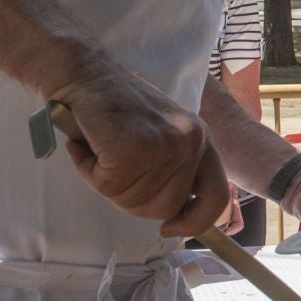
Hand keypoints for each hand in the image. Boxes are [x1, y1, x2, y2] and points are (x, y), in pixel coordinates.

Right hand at [51, 70, 227, 237]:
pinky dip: (88, 171)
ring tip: (100, 148)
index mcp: (201, 140)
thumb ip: (172, 169)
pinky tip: (87, 145)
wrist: (84, 71)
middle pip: (166, 207)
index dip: (195, 222)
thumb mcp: (160, 134)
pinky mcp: (133, 149)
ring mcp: (164, 146)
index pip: (217, 197)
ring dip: (105, 182)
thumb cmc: (114, 105)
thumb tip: (172, 215)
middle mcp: (191, 143)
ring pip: (132, 200)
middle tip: (112, 169)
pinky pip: (107, 186)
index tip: (169, 228)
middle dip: (132, 200)